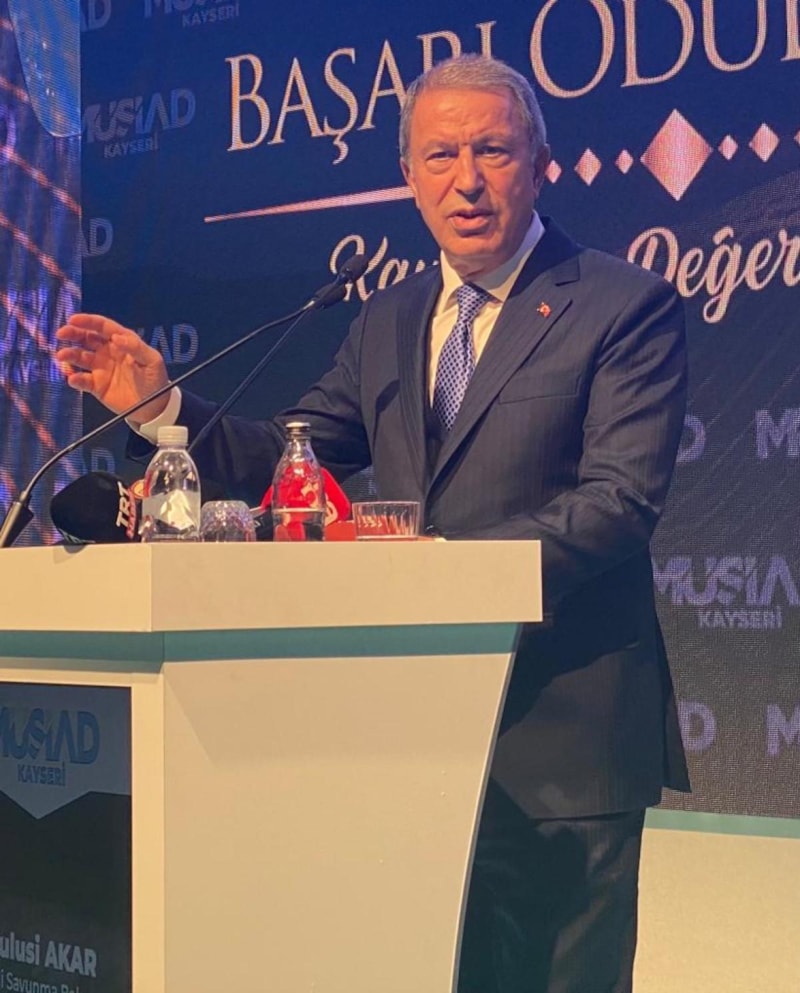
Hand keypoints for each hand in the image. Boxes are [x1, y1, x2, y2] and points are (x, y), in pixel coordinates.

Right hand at [55, 313, 169, 423]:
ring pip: (80, 357)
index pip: (103, 327)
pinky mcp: (96, 385)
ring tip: (62, 356)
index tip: (73, 319)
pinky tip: (73, 378)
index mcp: (122, 342)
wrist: (154, 408)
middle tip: (62, 334)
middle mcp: (108, 352)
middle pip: (86, 338)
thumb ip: (135, 347)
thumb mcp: (152, 361)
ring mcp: (100, 368)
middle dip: (73, 333)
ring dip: (70, 355)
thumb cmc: (156, 380)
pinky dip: (75, 379)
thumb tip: (117, 337)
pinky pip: (82, 380)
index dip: (88, 321)